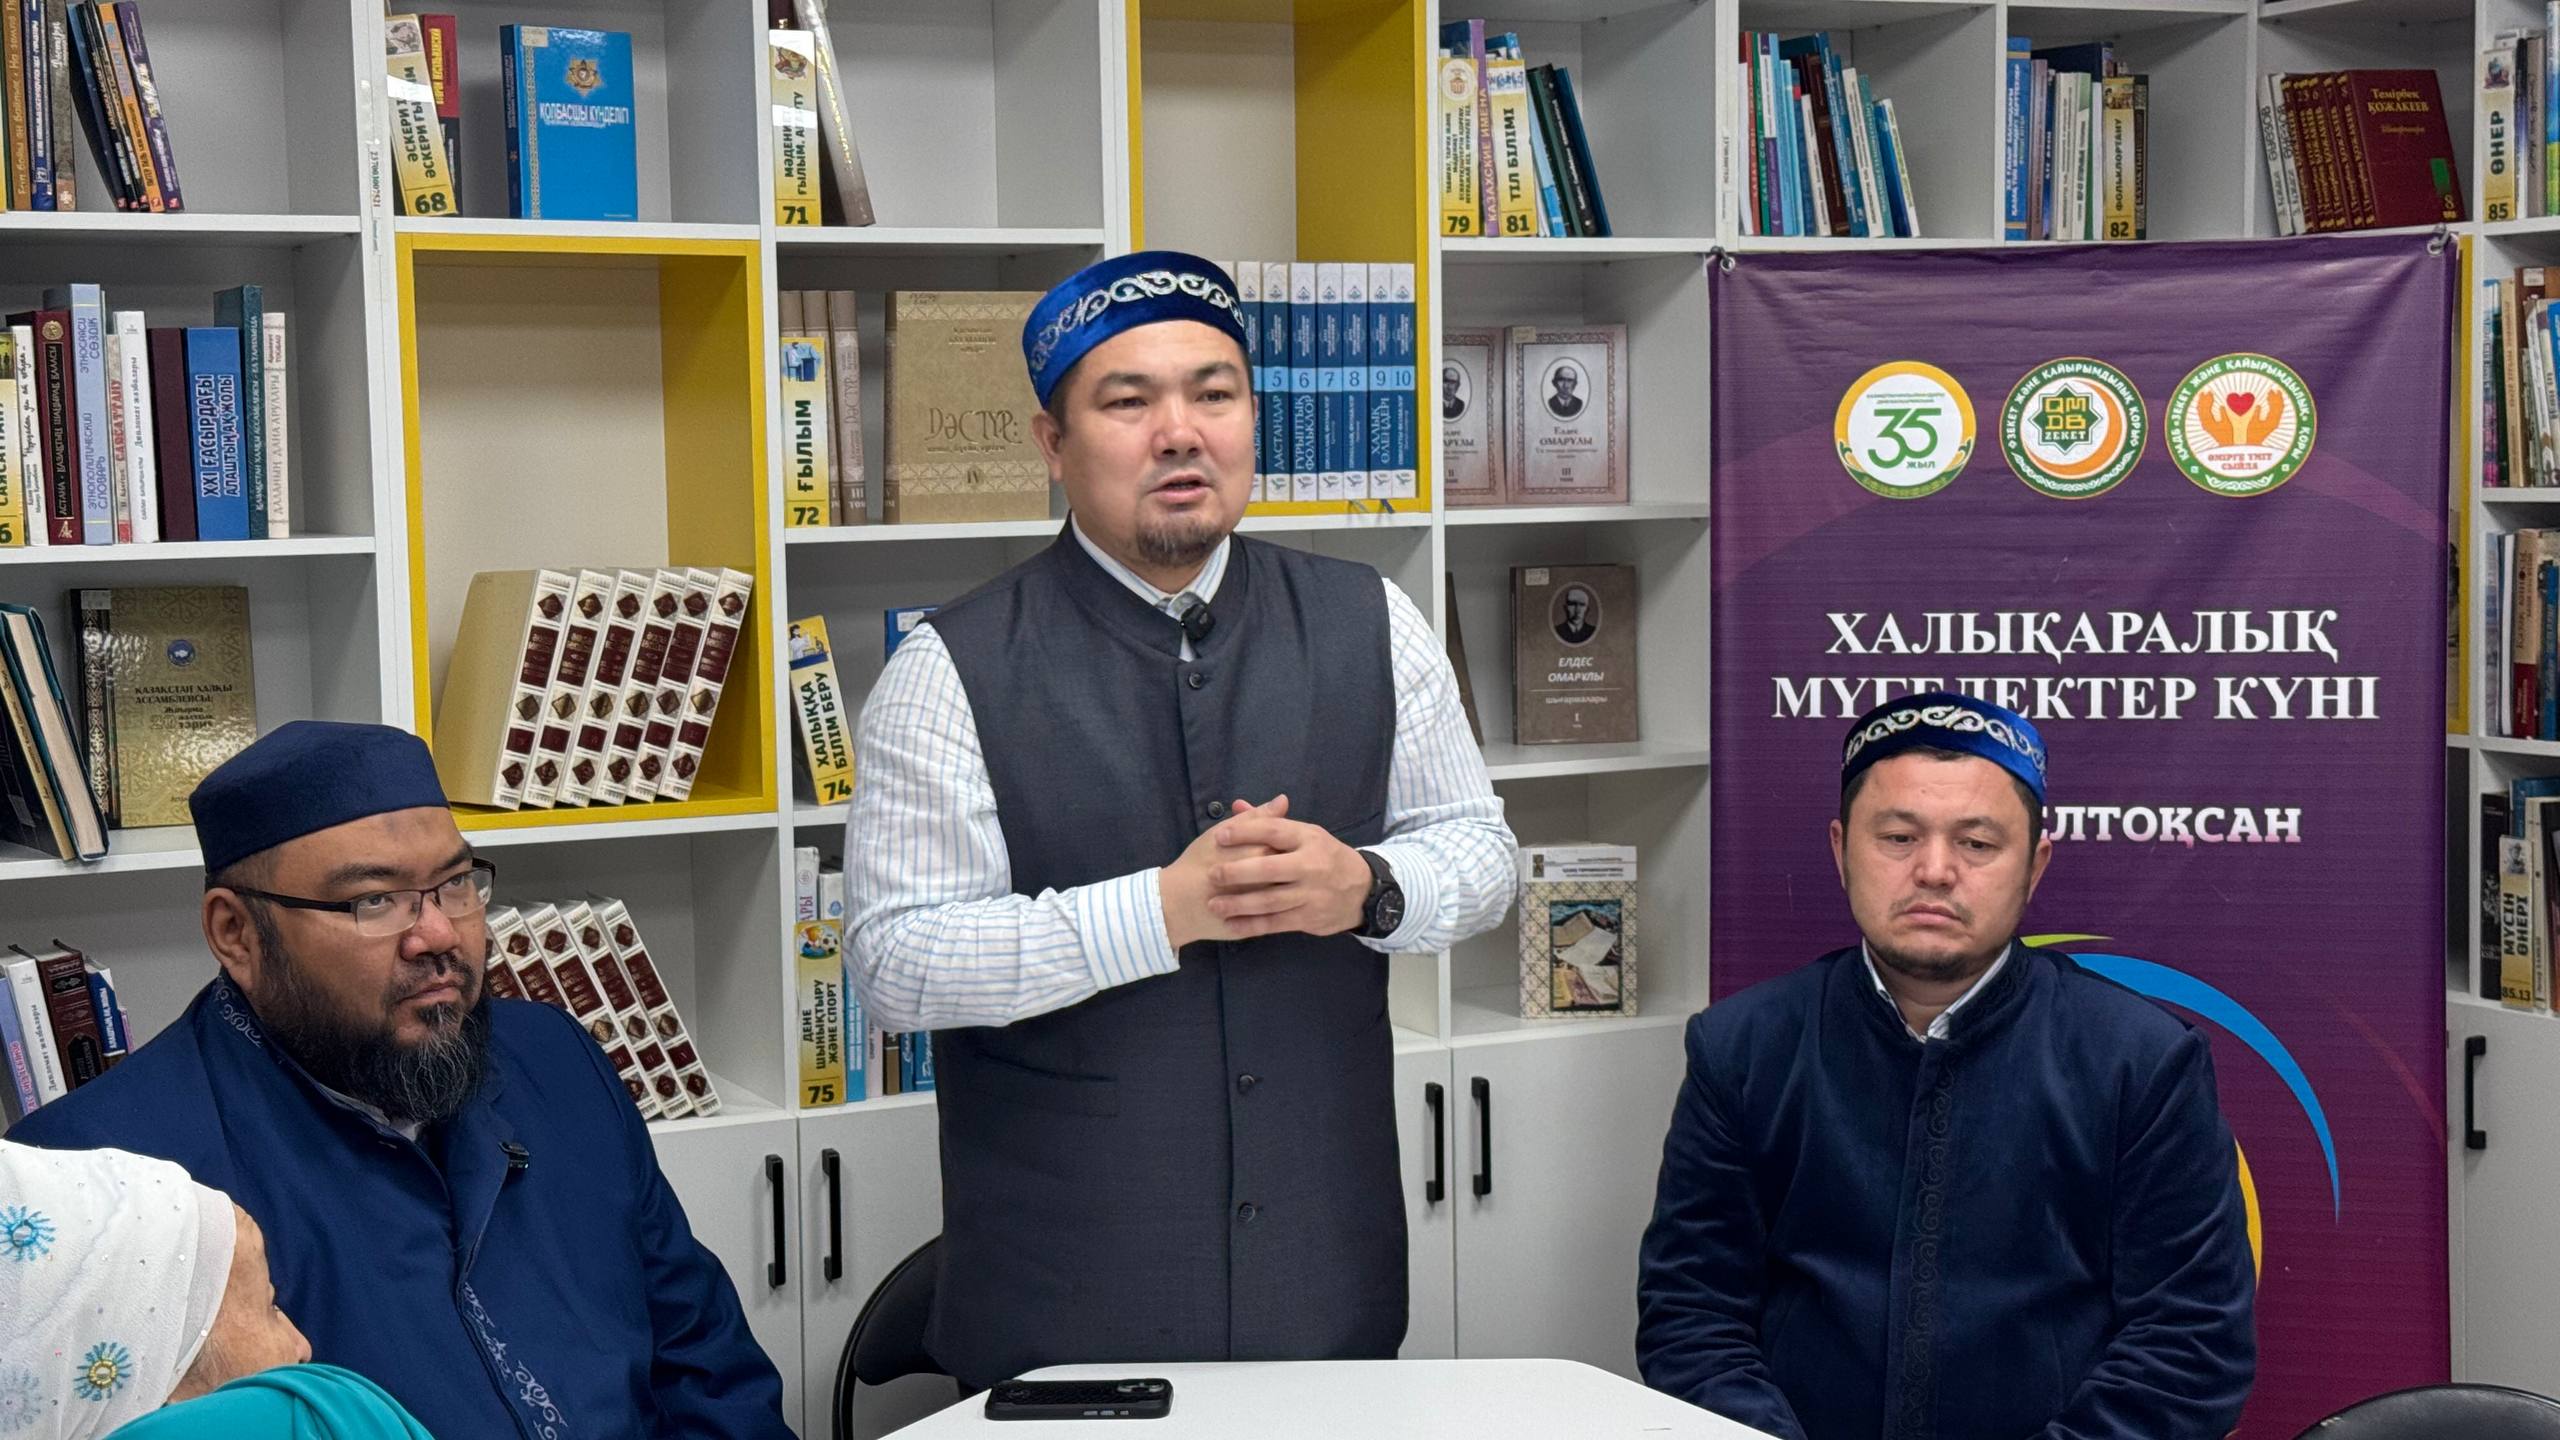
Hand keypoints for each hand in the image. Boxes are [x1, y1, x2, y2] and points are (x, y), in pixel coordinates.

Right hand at [1159, 796, 1288, 949]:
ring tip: (1269, 883)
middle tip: (1271, 864)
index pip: (1290, 843)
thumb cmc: (1198, 861)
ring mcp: (1263, 906)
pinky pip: (1276, 918)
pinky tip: (1269, 902)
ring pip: (1288, 895)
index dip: (1288, 842)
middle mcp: (1266, 879)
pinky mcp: (1257, 926)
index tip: (1276, 843)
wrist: (1176, 902)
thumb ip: (1256, 817)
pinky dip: (1277, 910)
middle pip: (1293, 869)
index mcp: (1259, 852)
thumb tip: (1284, 800)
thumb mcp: (1224, 831)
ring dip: (1286, 888)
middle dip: (1289, 865)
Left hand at [1203, 793, 1372, 939]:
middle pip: (1270, 868)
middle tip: (1212, 874)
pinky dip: (1252, 924)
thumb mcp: (1305, 834)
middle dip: (1238, 872)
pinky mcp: (1309, 918)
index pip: (1274, 831)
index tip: (1220, 836)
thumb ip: (1269, 822)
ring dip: (1239, 903)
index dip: (1245, 832)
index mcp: (1309, 838)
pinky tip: (1231, 923)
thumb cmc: (1325, 857)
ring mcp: (1311, 894)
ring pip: (1270, 900)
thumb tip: (1236, 805)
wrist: (1363, 890)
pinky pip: (1276, 923)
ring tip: (1213, 904)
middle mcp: (1311, 865)